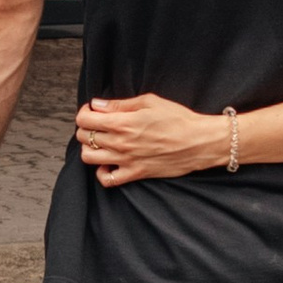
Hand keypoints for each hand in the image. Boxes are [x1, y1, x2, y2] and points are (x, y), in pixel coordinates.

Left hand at [76, 94, 220, 183]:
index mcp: (122, 122)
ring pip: (89, 157)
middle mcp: (120, 143)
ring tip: (101, 142)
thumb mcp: (149, 102)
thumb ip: (120, 104)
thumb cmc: (178, 119)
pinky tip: (109, 163)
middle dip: (86, 127)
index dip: (85, 112)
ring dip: (90, 147)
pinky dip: (102, 172)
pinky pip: (107, 180)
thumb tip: (97, 105)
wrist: (199, 141)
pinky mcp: (135, 174)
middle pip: (84, 137)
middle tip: (98, 123)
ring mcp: (126, 160)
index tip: (93, 110)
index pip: (85, 119)